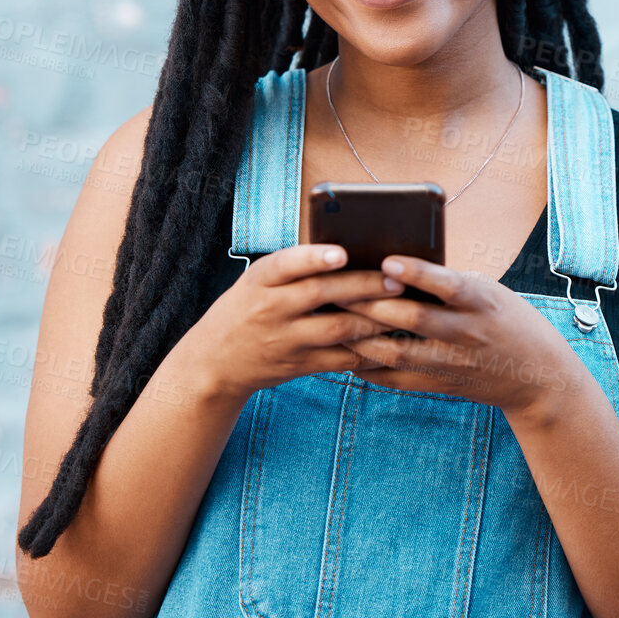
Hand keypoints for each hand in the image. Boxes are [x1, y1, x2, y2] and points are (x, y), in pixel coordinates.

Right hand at [185, 243, 401, 399]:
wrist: (215, 362)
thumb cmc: (247, 309)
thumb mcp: (258, 282)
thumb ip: (294, 268)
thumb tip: (351, 252)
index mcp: (260, 280)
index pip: (285, 264)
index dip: (313, 258)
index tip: (341, 253)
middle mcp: (270, 308)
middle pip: (320, 294)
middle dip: (363, 285)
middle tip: (396, 279)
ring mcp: (285, 340)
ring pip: (336, 329)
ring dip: (374, 319)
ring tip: (403, 307)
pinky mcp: (298, 365)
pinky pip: (339, 359)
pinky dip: (367, 350)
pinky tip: (390, 340)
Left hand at [337, 256, 588, 422]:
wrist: (537, 376)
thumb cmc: (508, 320)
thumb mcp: (490, 292)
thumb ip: (450, 283)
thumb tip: (395, 267)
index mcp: (481, 302)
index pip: (446, 284)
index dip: (415, 273)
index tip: (386, 261)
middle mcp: (466, 332)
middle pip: (411, 318)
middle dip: (370, 304)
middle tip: (336, 289)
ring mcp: (453, 362)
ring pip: (397, 352)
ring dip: (360, 337)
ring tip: (333, 320)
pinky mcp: (442, 384)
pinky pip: (397, 379)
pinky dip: (369, 367)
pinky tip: (347, 353)